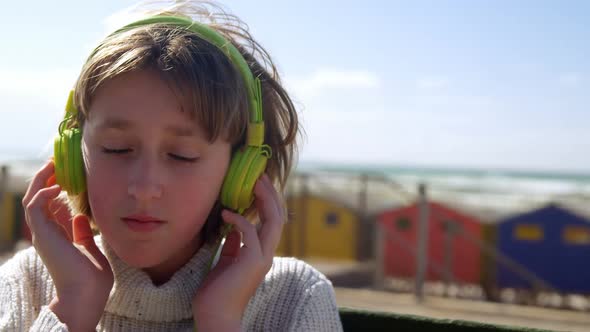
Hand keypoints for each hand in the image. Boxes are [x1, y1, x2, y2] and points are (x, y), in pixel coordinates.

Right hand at [22, 160, 112, 330]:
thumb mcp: (88, 247)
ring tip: (52, 164)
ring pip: (31, 199)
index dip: (54, 186)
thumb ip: (82, 233)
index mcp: (57, 234)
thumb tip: (82, 217)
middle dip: (45, 178)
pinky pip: (34, 208)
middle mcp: (47, 233)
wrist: (87, 294)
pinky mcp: (43, 235)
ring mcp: (43, 234)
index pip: (49, 204)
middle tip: (55, 161)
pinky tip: (57, 186)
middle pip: (37, 198)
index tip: (64, 171)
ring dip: (40, 180)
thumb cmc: (91, 276)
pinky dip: (42, 194)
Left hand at [192, 174, 284, 330]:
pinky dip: (240, 219)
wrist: (215, 316)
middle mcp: (266, 254)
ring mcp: (262, 258)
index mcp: (261, 253)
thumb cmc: (217, 292)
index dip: (268, 201)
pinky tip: (226, 212)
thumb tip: (233, 230)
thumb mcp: (226, 263)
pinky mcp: (251, 261)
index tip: (258, 184)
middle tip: (260, 176)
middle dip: (271, 194)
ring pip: (273, 221)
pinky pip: (250, 232)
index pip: (272, 221)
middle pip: (278, 217)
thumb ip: (233, 246)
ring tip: (254, 183)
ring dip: (265, 200)